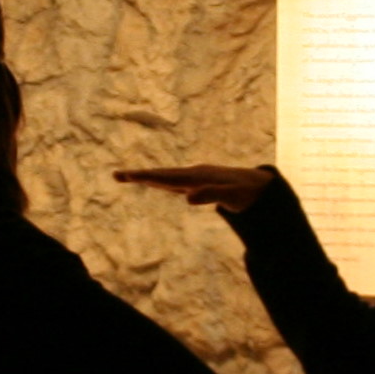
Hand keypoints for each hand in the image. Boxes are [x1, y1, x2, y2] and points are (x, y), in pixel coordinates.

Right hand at [115, 164, 276, 213]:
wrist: (258, 185)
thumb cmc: (245, 193)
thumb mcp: (231, 196)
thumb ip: (211, 196)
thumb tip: (187, 199)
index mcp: (196, 177)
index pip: (166, 177)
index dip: (146, 177)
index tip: (128, 176)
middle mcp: (192, 174)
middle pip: (162, 174)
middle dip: (139, 175)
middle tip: (116, 175)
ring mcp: (194, 178)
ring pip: (166, 177)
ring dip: (148, 177)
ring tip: (127, 177)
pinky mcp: (198, 183)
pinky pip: (174, 182)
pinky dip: (161, 181)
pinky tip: (156, 183)